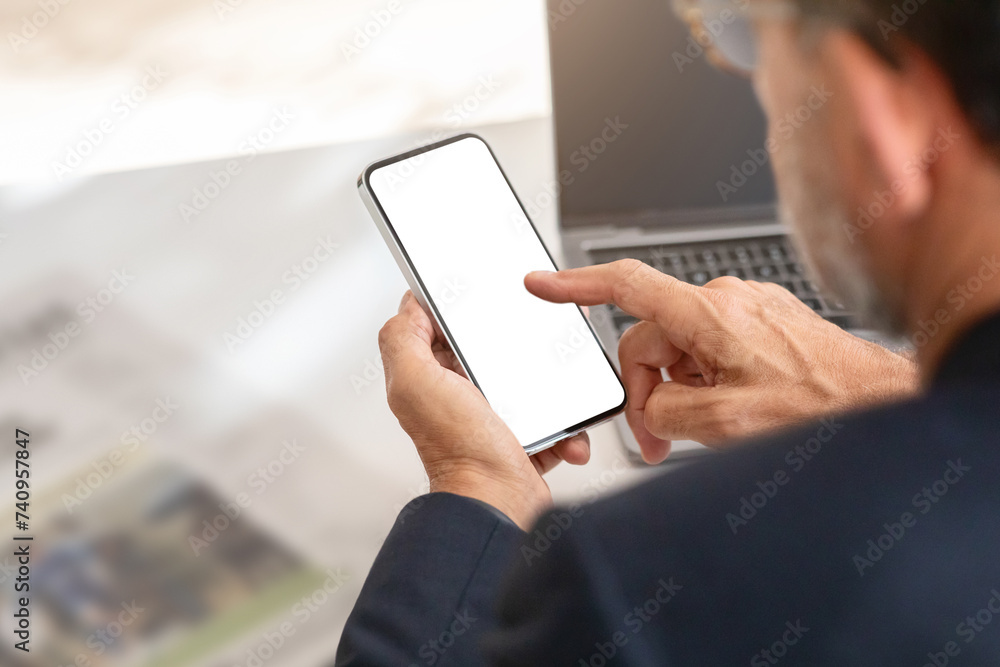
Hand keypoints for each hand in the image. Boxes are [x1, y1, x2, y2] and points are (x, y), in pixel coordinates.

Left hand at [378, 291, 591, 529]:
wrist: (499, 504)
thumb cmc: (460, 450)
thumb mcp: (416, 382)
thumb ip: (403, 337)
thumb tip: (410, 303)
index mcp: (430, 378)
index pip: (442, 329)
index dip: (463, 312)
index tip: (489, 302)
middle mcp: (459, 398)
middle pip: (492, 351)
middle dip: (520, 345)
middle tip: (539, 339)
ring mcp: (494, 418)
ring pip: (530, 382)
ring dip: (552, 388)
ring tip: (560, 392)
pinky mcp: (524, 439)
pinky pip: (553, 420)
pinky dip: (565, 428)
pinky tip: (565, 435)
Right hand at [525, 260, 917, 463]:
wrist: (881, 404)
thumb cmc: (820, 406)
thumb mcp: (723, 422)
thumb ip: (663, 410)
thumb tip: (647, 406)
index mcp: (709, 313)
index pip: (625, 286)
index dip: (574, 285)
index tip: (540, 285)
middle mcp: (725, 300)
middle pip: (650, 339)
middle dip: (646, 391)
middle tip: (658, 440)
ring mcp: (745, 309)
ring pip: (680, 348)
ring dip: (679, 391)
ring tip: (703, 430)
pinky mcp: (761, 322)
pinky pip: (709, 348)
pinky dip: (704, 380)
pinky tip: (728, 410)